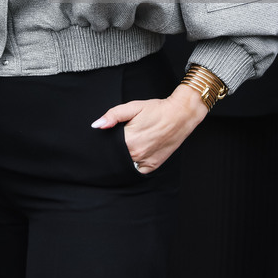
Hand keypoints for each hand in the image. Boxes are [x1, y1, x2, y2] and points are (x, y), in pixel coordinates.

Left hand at [91, 84, 207, 173]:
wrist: (180, 115)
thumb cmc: (157, 110)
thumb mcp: (133, 107)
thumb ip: (113, 116)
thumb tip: (97, 125)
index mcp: (129, 140)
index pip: (108, 147)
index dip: (106, 142)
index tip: (108, 137)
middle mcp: (137, 154)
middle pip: (116, 157)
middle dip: (114, 150)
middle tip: (121, 138)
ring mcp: (145, 161)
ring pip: (126, 164)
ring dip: (124, 157)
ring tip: (129, 144)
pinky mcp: (153, 166)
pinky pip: (137, 170)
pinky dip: (134, 163)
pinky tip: (136, 153)